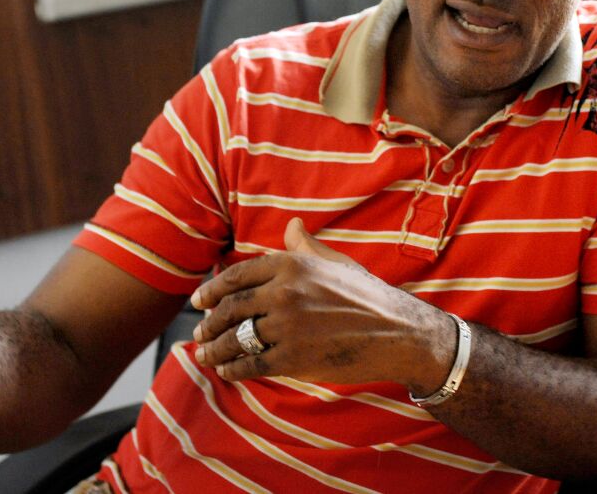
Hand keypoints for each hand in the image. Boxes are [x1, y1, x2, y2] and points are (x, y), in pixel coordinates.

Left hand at [191, 218, 454, 393]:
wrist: (397, 333)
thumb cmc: (367, 296)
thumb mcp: (335, 263)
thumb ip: (306, 247)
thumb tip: (292, 225)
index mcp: (291, 264)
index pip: (236, 276)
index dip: (212, 290)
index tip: (199, 301)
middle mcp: (284, 292)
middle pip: (231, 308)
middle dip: (209, 323)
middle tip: (200, 332)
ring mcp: (287, 326)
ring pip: (236, 338)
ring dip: (215, 349)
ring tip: (206, 354)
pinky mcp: (293, 358)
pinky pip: (251, 364)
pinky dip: (234, 370)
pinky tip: (228, 371)